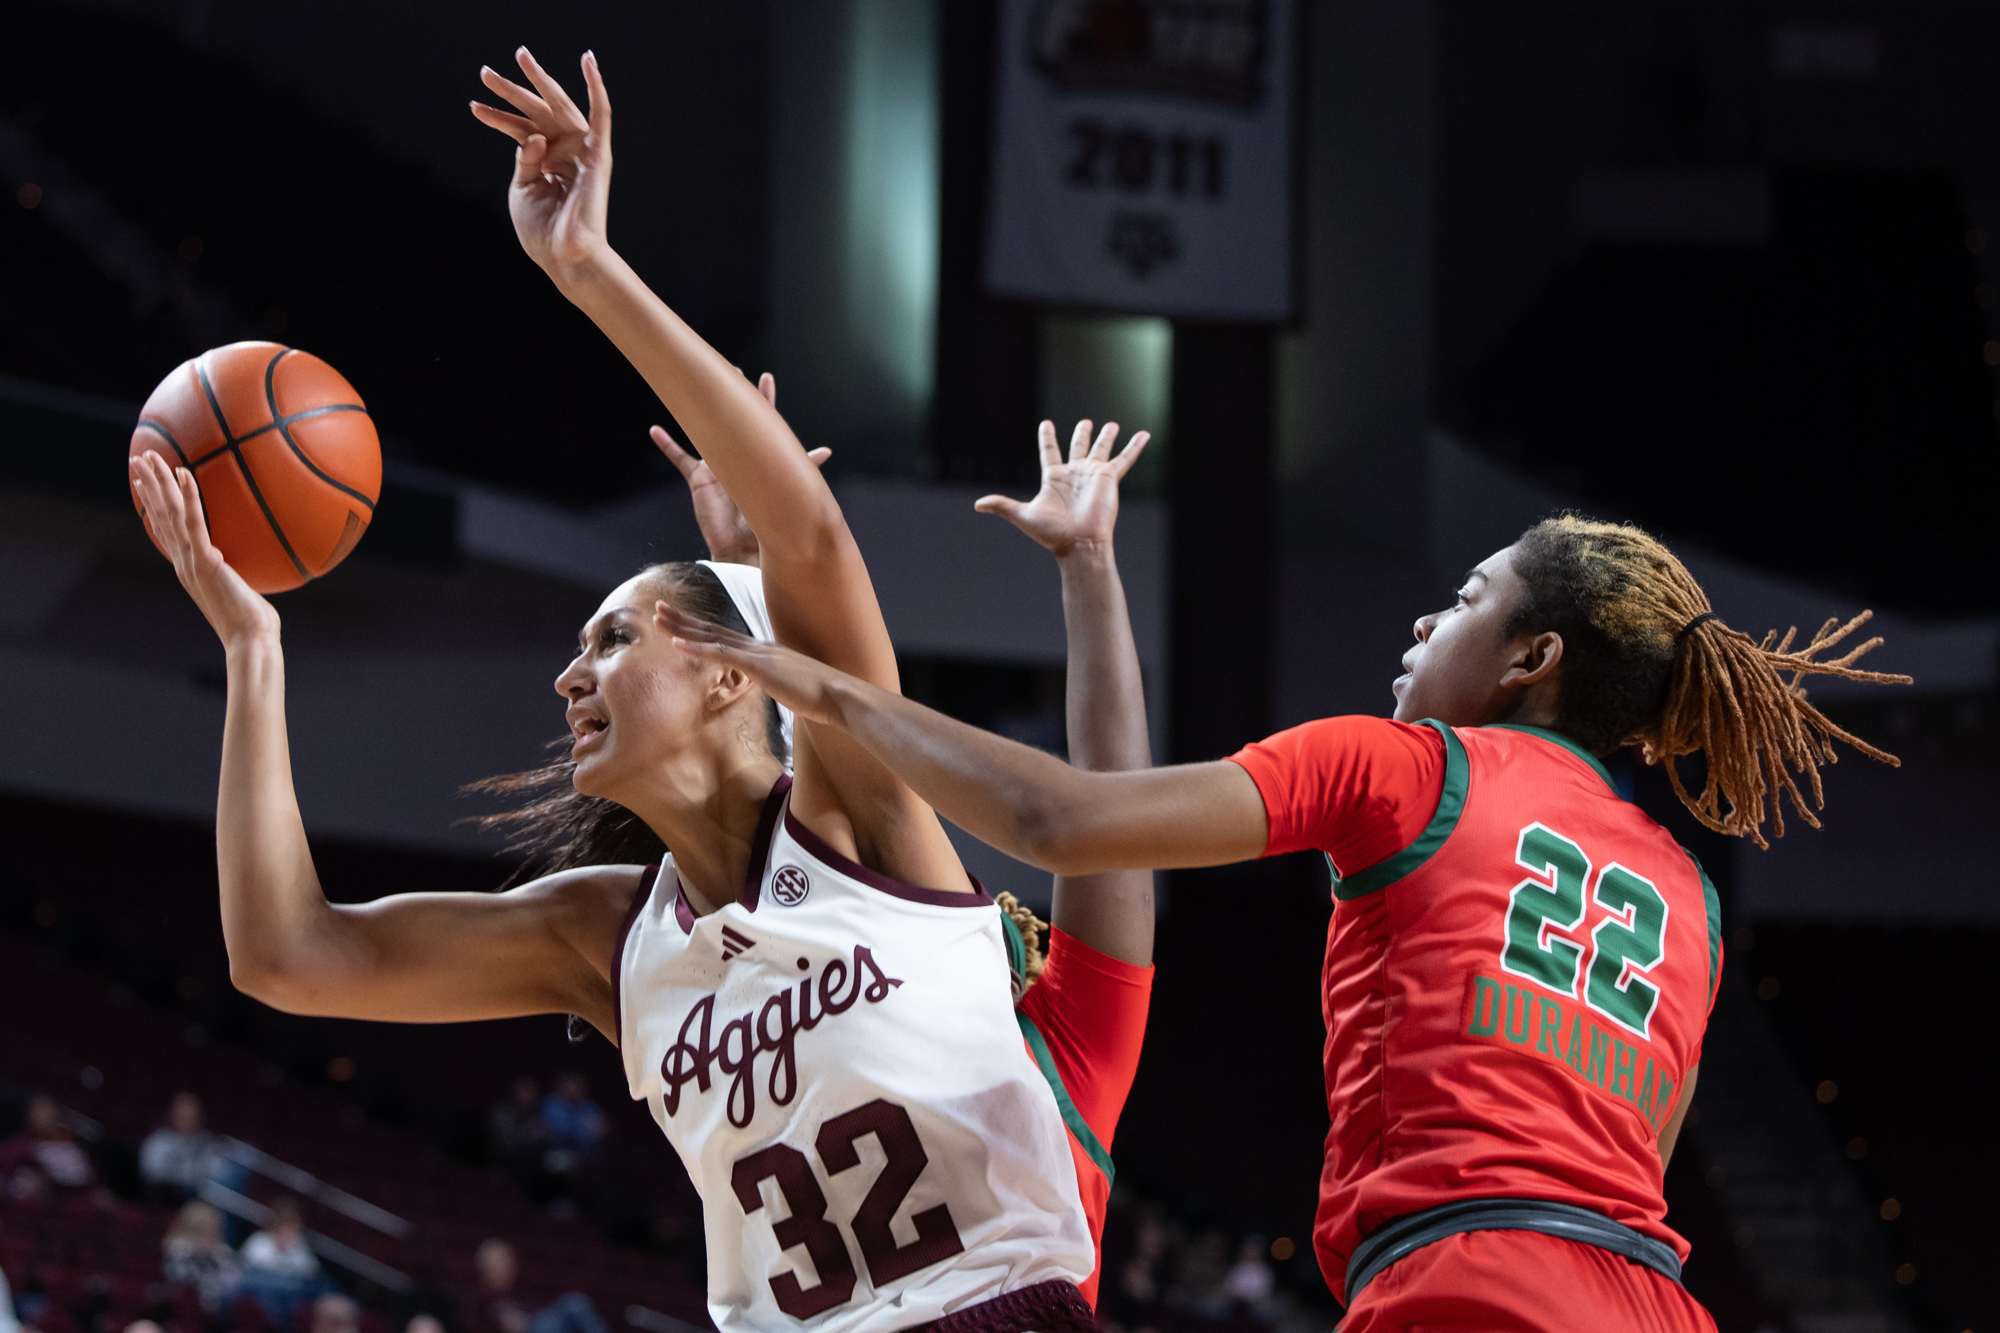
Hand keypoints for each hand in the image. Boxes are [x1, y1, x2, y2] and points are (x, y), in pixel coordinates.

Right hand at [129, 452, 280, 649]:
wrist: (250, 640)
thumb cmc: (255, 623)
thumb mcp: (247, 591)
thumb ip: (244, 573)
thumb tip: (266, 559)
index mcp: (190, 568)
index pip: (167, 531)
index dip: (155, 506)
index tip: (144, 485)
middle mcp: (184, 562)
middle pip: (160, 516)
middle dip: (149, 486)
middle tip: (138, 459)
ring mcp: (191, 561)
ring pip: (169, 514)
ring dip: (157, 482)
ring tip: (148, 456)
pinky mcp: (205, 561)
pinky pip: (195, 522)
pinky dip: (189, 496)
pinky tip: (183, 472)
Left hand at [470, 48, 612, 285]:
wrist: (565, 255)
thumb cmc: (543, 231)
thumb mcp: (522, 189)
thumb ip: (524, 159)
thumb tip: (531, 135)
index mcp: (547, 164)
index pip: (521, 129)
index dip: (497, 116)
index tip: (474, 106)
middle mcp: (564, 153)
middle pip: (537, 112)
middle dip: (512, 90)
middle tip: (486, 72)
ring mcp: (581, 152)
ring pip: (559, 106)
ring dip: (540, 80)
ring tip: (520, 56)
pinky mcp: (597, 155)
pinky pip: (601, 116)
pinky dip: (597, 88)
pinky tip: (588, 61)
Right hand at [653, 372, 829, 566]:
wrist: (746, 548)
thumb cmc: (769, 521)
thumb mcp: (788, 490)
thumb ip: (803, 468)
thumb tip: (825, 451)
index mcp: (758, 457)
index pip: (762, 421)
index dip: (764, 399)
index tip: (766, 378)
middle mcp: (736, 456)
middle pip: (732, 418)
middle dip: (732, 394)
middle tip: (733, 369)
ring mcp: (716, 465)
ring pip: (704, 431)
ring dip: (698, 411)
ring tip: (692, 386)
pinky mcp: (698, 479)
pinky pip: (679, 459)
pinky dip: (667, 445)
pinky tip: (655, 431)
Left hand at [656, 603, 845, 726]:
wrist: (841, 696)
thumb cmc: (822, 696)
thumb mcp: (793, 686)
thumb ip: (779, 682)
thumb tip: (774, 686)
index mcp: (766, 652)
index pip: (726, 637)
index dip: (700, 628)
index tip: (679, 621)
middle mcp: (759, 647)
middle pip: (714, 629)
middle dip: (683, 619)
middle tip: (658, 608)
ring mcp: (759, 654)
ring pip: (712, 636)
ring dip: (682, 627)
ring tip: (658, 617)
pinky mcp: (760, 666)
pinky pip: (722, 654)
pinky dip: (697, 647)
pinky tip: (676, 642)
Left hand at [974, 419, 1148, 557]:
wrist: (1079, 543)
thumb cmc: (1052, 533)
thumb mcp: (1023, 515)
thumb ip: (1002, 505)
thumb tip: (978, 504)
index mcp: (1054, 479)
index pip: (1050, 452)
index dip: (1048, 438)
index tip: (1046, 424)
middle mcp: (1074, 474)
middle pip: (1078, 447)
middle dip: (1082, 434)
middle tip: (1086, 422)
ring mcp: (1093, 475)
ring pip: (1101, 450)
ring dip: (1106, 437)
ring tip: (1111, 424)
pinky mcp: (1109, 479)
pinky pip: (1125, 459)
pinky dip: (1135, 447)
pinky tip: (1144, 435)